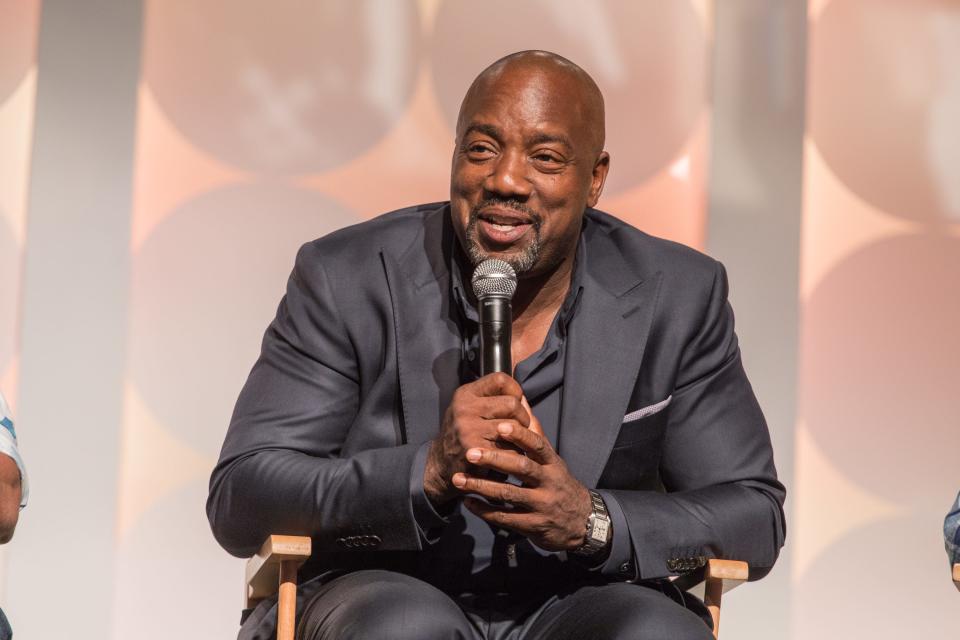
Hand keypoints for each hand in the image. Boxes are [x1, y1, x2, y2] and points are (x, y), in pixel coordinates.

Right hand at [424, 372, 529, 505]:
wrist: (440, 463)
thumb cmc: (462, 433)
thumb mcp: (469, 408)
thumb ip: (492, 398)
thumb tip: (523, 397)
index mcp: (465, 394)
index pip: (500, 379)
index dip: (515, 390)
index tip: (516, 401)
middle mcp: (465, 409)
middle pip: (512, 404)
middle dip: (523, 417)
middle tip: (519, 426)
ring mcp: (470, 430)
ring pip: (514, 427)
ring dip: (519, 437)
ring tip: (512, 441)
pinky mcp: (477, 451)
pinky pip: (511, 448)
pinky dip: (514, 453)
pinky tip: (506, 455)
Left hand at [451, 400, 591, 551]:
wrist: (582, 522)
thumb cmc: (559, 483)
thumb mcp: (553, 461)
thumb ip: (535, 434)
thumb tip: (521, 400)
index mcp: (553, 463)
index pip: (537, 445)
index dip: (519, 435)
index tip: (498, 425)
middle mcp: (548, 482)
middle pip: (522, 467)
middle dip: (494, 459)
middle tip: (470, 452)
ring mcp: (541, 505)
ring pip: (509, 494)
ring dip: (481, 486)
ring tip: (459, 479)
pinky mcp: (533, 525)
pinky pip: (505, 517)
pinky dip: (484, 510)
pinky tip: (468, 502)